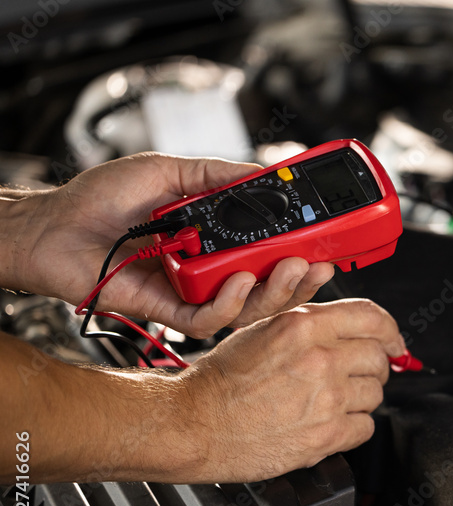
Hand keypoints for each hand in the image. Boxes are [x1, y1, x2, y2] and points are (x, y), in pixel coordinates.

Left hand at [12, 153, 337, 337]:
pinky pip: (209, 319)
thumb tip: (267, 174)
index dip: (304, 251)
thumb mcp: (172, 172)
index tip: (331, 241)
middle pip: (271, 287)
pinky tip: (238, 281)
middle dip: (302, 280)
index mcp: (219, 239)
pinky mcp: (169, 312)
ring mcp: (194, 293)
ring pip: (249, 309)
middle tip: (321, 264)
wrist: (55, 226)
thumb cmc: (102, 200)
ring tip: (290, 270)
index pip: (272, 251)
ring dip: (276, 293)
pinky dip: (230, 304)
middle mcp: (212, 269)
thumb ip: (221, 176)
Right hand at [163, 299, 405, 482]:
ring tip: (329, 402)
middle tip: (352, 377)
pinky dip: (353, 428)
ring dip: (360, 398)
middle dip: (371, 367)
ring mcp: (327, 398)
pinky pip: (366, 427)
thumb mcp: (264, 329)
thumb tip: (353, 328)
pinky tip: (328, 424)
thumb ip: (311, 324)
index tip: (394, 343)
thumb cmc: (222, 380)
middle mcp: (320, 358)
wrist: (194, 423)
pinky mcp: (327, 435)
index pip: (373, 319)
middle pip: (379, 358)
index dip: (391, 331)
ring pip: (375, 394)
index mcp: (304, 325)